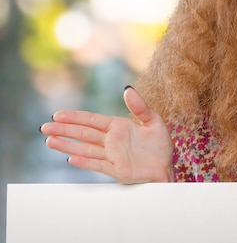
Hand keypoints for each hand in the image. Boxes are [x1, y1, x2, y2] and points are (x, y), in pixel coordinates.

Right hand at [40, 87, 173, 183]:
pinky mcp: (116, 170)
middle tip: (45, 127)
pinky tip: (71, 158)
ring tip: (50, 141)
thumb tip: (127, 89)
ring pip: (86, 149)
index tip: (58, 115)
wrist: (167, 165)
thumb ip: (140, 107)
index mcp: (118, 127)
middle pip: (84, 134)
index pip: (92, 121)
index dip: (75, 117)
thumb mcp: (154, 121)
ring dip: (68, 146)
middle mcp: (111, 141)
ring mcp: (112, 156)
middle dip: (64, 130)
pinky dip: (85, 162)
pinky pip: (98, 165)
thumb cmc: (160, 144)